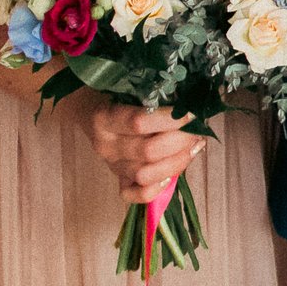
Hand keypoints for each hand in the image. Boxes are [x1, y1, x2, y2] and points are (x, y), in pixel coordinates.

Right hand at [73, 93, 207, 205]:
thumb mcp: (130, 89)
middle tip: (196, 130)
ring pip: (146, 175)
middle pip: (149, 151)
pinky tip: (171, 176)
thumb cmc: (117, 94)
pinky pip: (134, 195)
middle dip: (181, 141)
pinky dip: (155, 190)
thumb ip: (155, 99)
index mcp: (105, 119)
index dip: (171, 120)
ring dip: (178, 162)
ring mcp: (112, 166)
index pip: (140, 123)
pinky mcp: (117, 180)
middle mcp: (107, 145)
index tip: (192, 113)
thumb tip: (191, 107)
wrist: (90, 109)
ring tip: (193, 146)